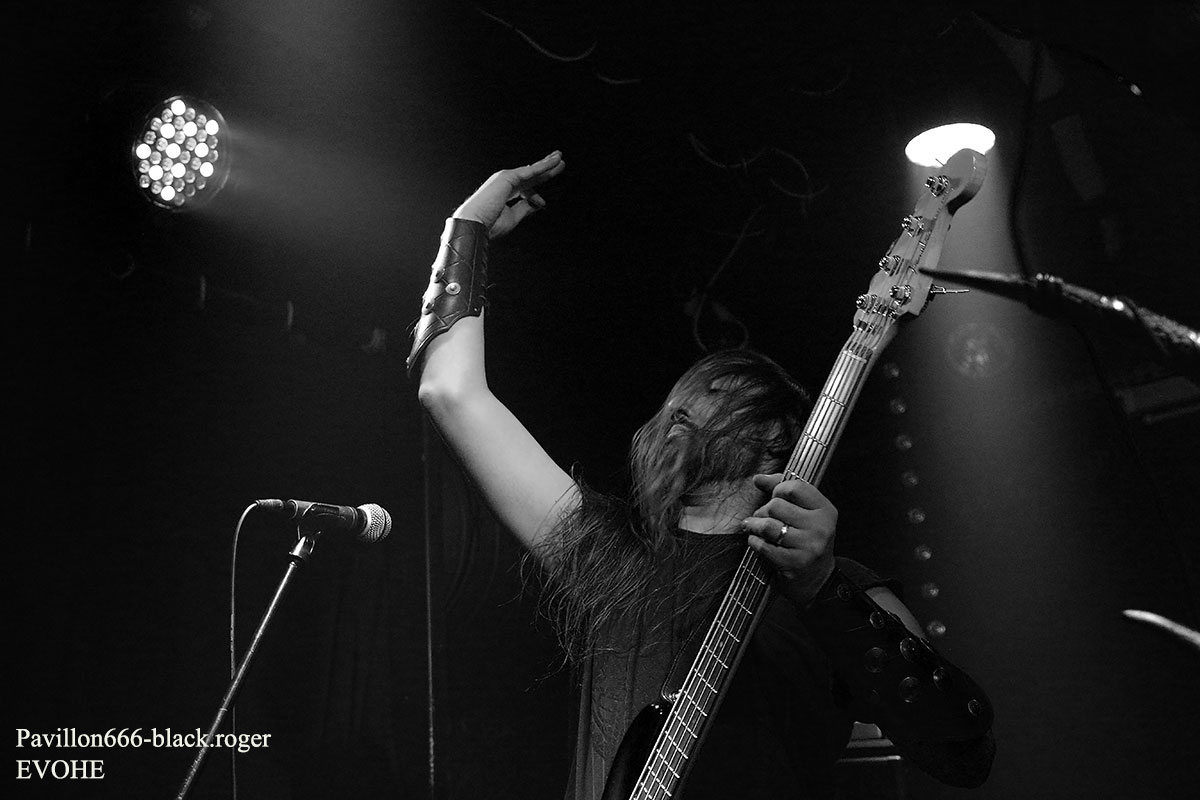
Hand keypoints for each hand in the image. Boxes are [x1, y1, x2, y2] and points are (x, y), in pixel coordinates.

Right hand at [453, 151, 565, 237]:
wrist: (475, 224)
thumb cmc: (489, 224)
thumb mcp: (513, 217)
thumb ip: (525, 208)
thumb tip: (537, 203)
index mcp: (503, 193)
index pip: (523, 189)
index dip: (535, 195)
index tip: (543, 203)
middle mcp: (504, 183)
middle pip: (529, 176)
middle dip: (544, 170)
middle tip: (558, 163)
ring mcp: (505, 178)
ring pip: (531, 170)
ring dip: (547, 164)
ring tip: (560, 159)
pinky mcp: (509, 177)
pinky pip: (531, 171)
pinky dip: (544, 166)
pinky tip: (554, 161)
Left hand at [743, 473, 836, 605]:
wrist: (817, 580)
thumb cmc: (806, 541)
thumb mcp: (804, 513)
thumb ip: (783, 491)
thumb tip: (758, 478)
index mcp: (825, 510)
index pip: (794, 487)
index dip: (778, 489)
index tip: (775, 497)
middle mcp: (821, 527)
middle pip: (776, 505)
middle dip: (763, 511)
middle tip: (764, 518)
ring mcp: (808, 547)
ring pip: (767, 525)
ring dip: (754, 526)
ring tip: (754, 528)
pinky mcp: (794, 563)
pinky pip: (762, 545)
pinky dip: (754, 542)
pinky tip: (757, 542)